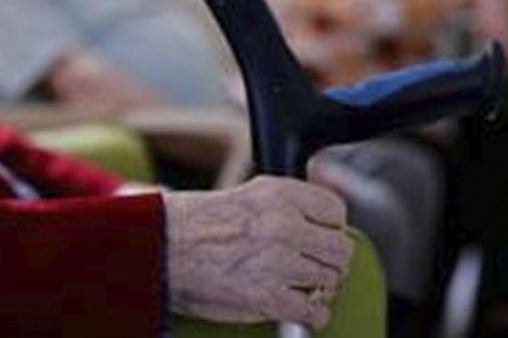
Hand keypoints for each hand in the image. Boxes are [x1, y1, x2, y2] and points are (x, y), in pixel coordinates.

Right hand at [164, 176, 352, 328]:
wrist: (166, 247)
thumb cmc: (205, 222)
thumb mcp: (255, 193)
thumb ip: (295, 202)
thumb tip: (329, 218)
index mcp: (283, 195)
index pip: (337, 212)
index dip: (330, 228)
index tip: (319, 237)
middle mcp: (285, 225)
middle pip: (341, 249)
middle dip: (330, 260)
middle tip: (315, 265)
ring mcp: (278, 263)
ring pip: (330, 280)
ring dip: (319, 287)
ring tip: (298, 284)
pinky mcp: (268, 297)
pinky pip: (315, 311)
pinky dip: (313, 314)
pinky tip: (298, 306)